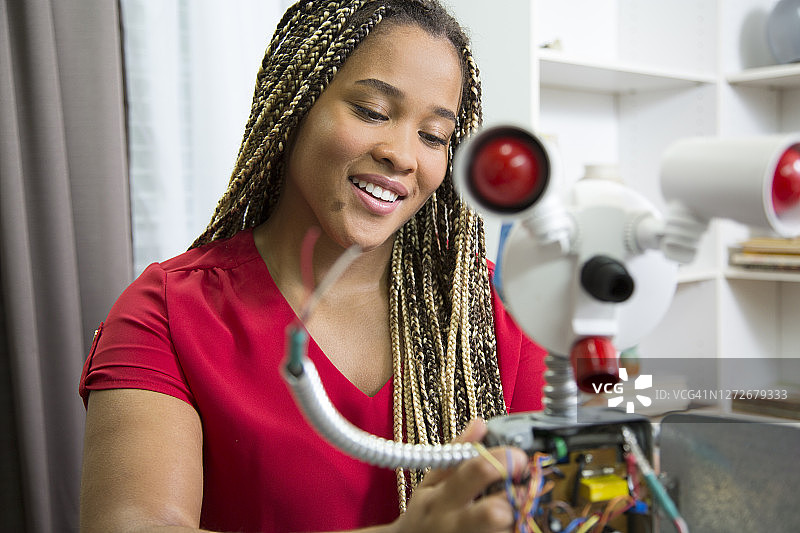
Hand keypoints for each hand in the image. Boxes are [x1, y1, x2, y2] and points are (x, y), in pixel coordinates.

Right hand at [390, 419, 528, 532]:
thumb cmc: (425, 514)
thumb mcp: (431, 482)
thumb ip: (456, 453)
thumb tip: (480, 424)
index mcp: (441, 497)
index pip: (478, 471)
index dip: (505, 461)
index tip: (518, 457)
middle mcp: (453, 523)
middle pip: (495, 512)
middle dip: (515, 498)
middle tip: (521, 490)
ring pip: (507, 530)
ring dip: (518, 518)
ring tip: (513, 509)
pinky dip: (515, 530)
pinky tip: (507, 524)